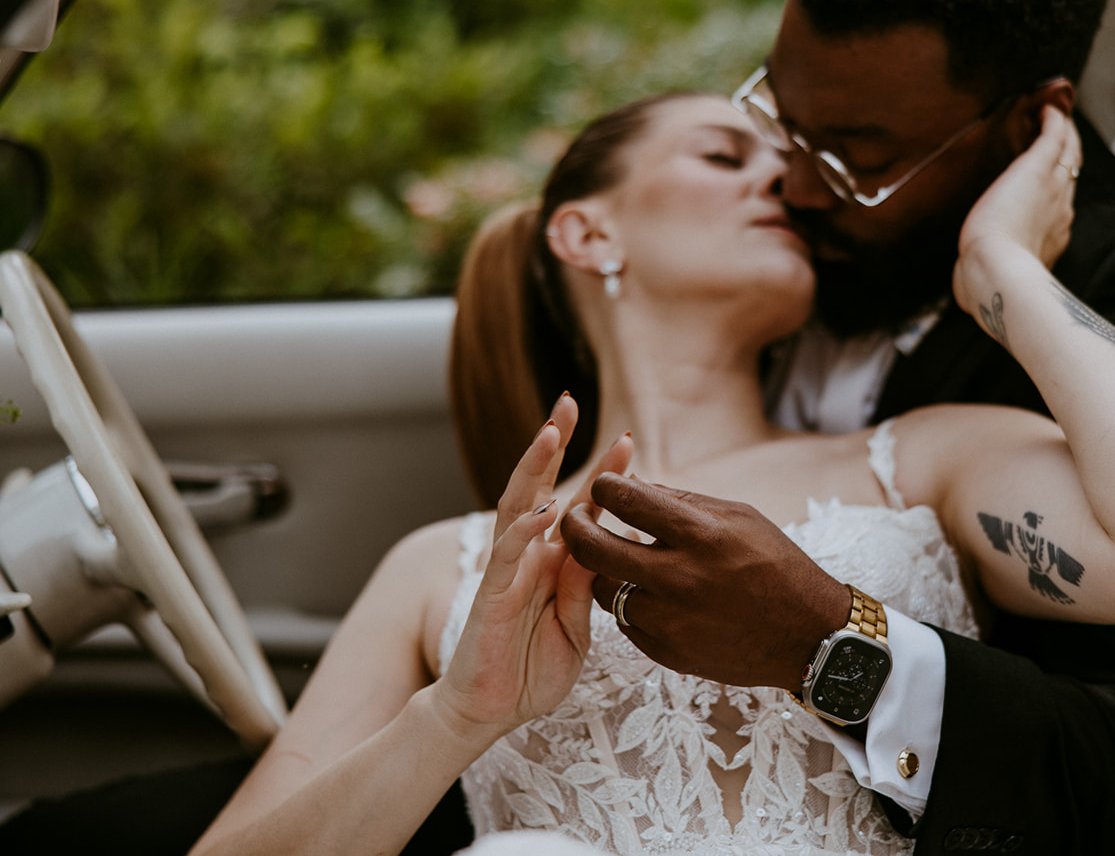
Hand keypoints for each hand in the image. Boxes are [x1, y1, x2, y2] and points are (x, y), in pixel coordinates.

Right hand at [438, 397, 632, 736]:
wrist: (488, 712)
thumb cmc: (530, 669)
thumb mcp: (575, 626)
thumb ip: (585, 586)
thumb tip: (606, 545)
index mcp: (550, 560)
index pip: (575, 504)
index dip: (598, 473)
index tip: (626, 438)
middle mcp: (526, 555)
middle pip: (536, 484)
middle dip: (551, 442)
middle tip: (568, 401)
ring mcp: (505, 572)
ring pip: (516, 506)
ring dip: (532, 468)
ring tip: (550, 432)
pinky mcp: (490, 598)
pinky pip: (506, 557)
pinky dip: (524, 531)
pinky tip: (542, 509)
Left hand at [560, 475, 850, 689]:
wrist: (805, 634)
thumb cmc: (775, 565)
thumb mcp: (738, 517)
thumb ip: (681, 500)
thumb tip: (631, 483)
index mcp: (700, 534)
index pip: (625, 499)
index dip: (604, 487)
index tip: (604, 487)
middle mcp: (680, 577)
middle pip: (594, 548)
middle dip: (575, 526)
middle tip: (577, 518)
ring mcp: (670, 619)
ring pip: (604, 589)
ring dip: (605, 570)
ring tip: (618, 559)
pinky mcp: (667, 651)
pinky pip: (626, 622)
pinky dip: (632, 604)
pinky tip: (651, 594)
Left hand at [953, 105, 1081, 322]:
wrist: (997, 274)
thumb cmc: (988, 283)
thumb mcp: (983, 280)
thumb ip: (975, 280)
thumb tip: (960, 292)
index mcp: (1051, 236)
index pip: (1059, 204)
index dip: (1058, 187)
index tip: (1053, 176)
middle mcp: (1060, 210)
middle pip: (1071, 173)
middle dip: (1068, 152)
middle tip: (1062, 132)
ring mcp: (1052, 187)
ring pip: (1068, 151)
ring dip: (1064, 131)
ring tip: (1056, 114)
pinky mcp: (1037, 168)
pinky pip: (1054, 135)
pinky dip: (1053, 119)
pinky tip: (1047, 106)